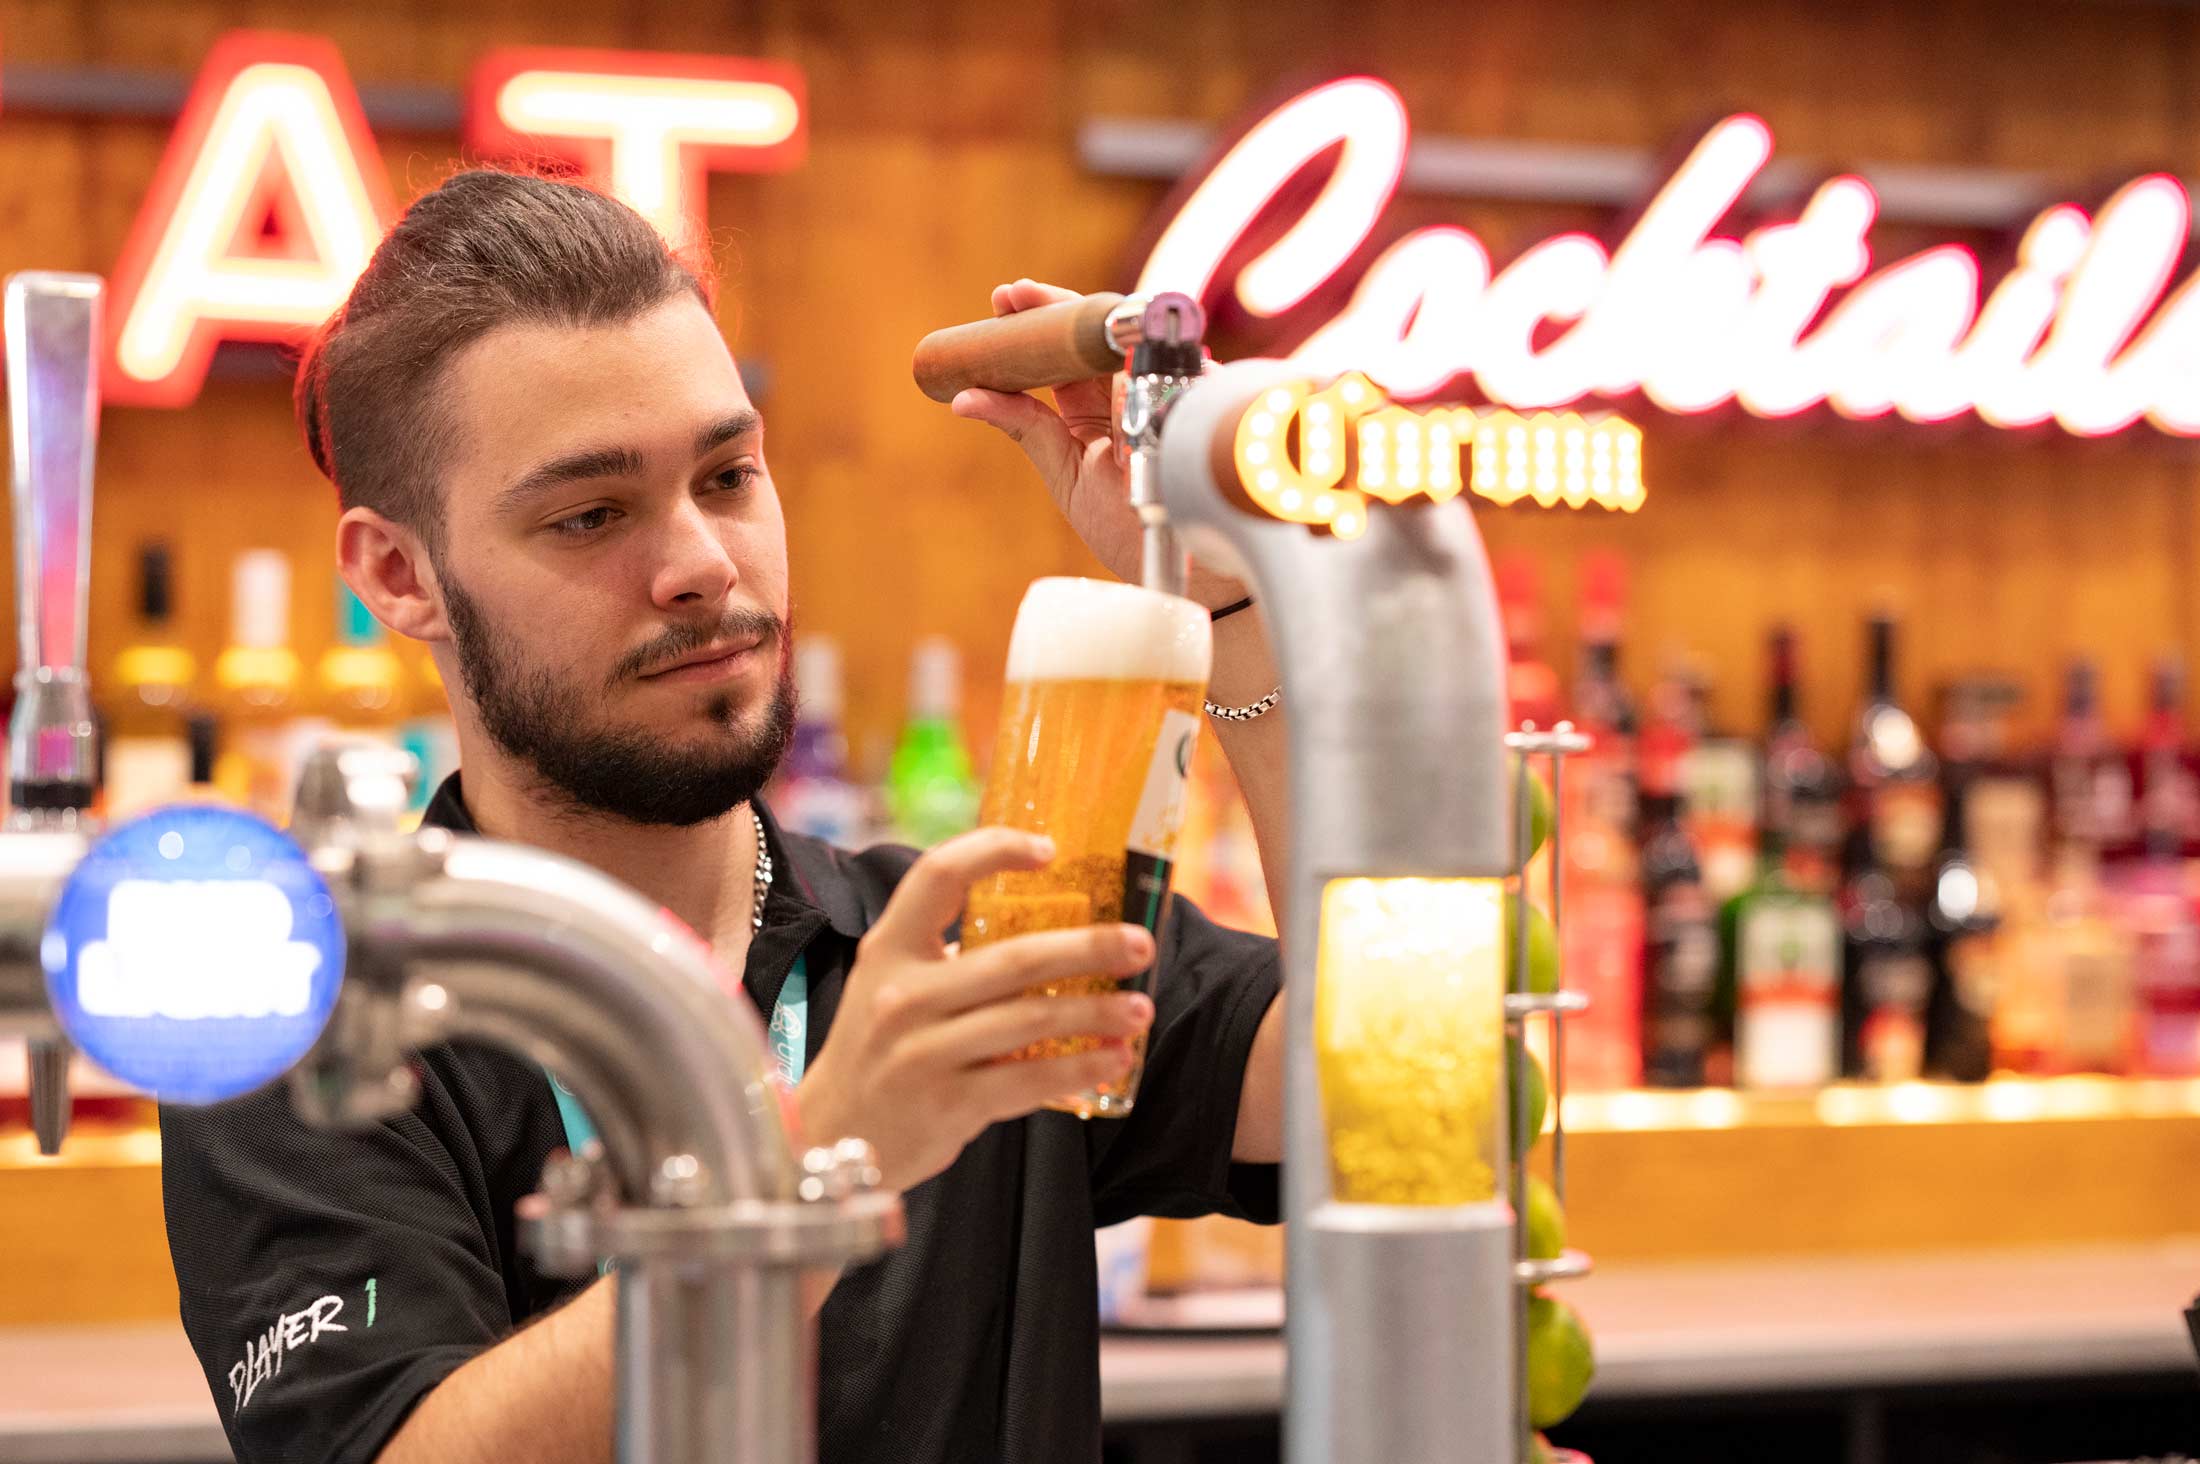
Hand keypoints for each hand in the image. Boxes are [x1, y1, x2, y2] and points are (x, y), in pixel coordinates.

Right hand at [794, 826, 1157, 1192]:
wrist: (831, 1135)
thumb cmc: (878, 1050)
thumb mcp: (890, 986)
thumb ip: (948, 956)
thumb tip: (1046, 927)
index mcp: (889, 950)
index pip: (938, 876)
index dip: (994, 850)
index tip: (1050, 848)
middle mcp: (903, 995)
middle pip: (1013, 958)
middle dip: (1088, 948)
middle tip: (1140, 944)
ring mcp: (923, 1052)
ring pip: (1030, 1022)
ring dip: (1096, 1012)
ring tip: (1140, 1007)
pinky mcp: (946, 1105)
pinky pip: (1028, 1082)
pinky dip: (1077, 1068)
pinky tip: (1112, 1059)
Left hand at [948, 278, 1248, 610]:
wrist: (1181, 569)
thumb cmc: (1128, 526)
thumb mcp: (1065, 473)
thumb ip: (1025, 428)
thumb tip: (964, 399)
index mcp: (1097, 406)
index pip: (1066, 351)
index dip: (1037, 323)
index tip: (1004, 300)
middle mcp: (1132, 391)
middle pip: (1095, 334)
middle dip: (1053, 307)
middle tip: (1013, 293)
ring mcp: (1167, 390)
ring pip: (1130, 334)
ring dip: (1084, 316)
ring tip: (1037, 302)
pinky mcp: (1200, 398)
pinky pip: (1171, 357)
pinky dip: (1138, 340)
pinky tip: (1101, 329)